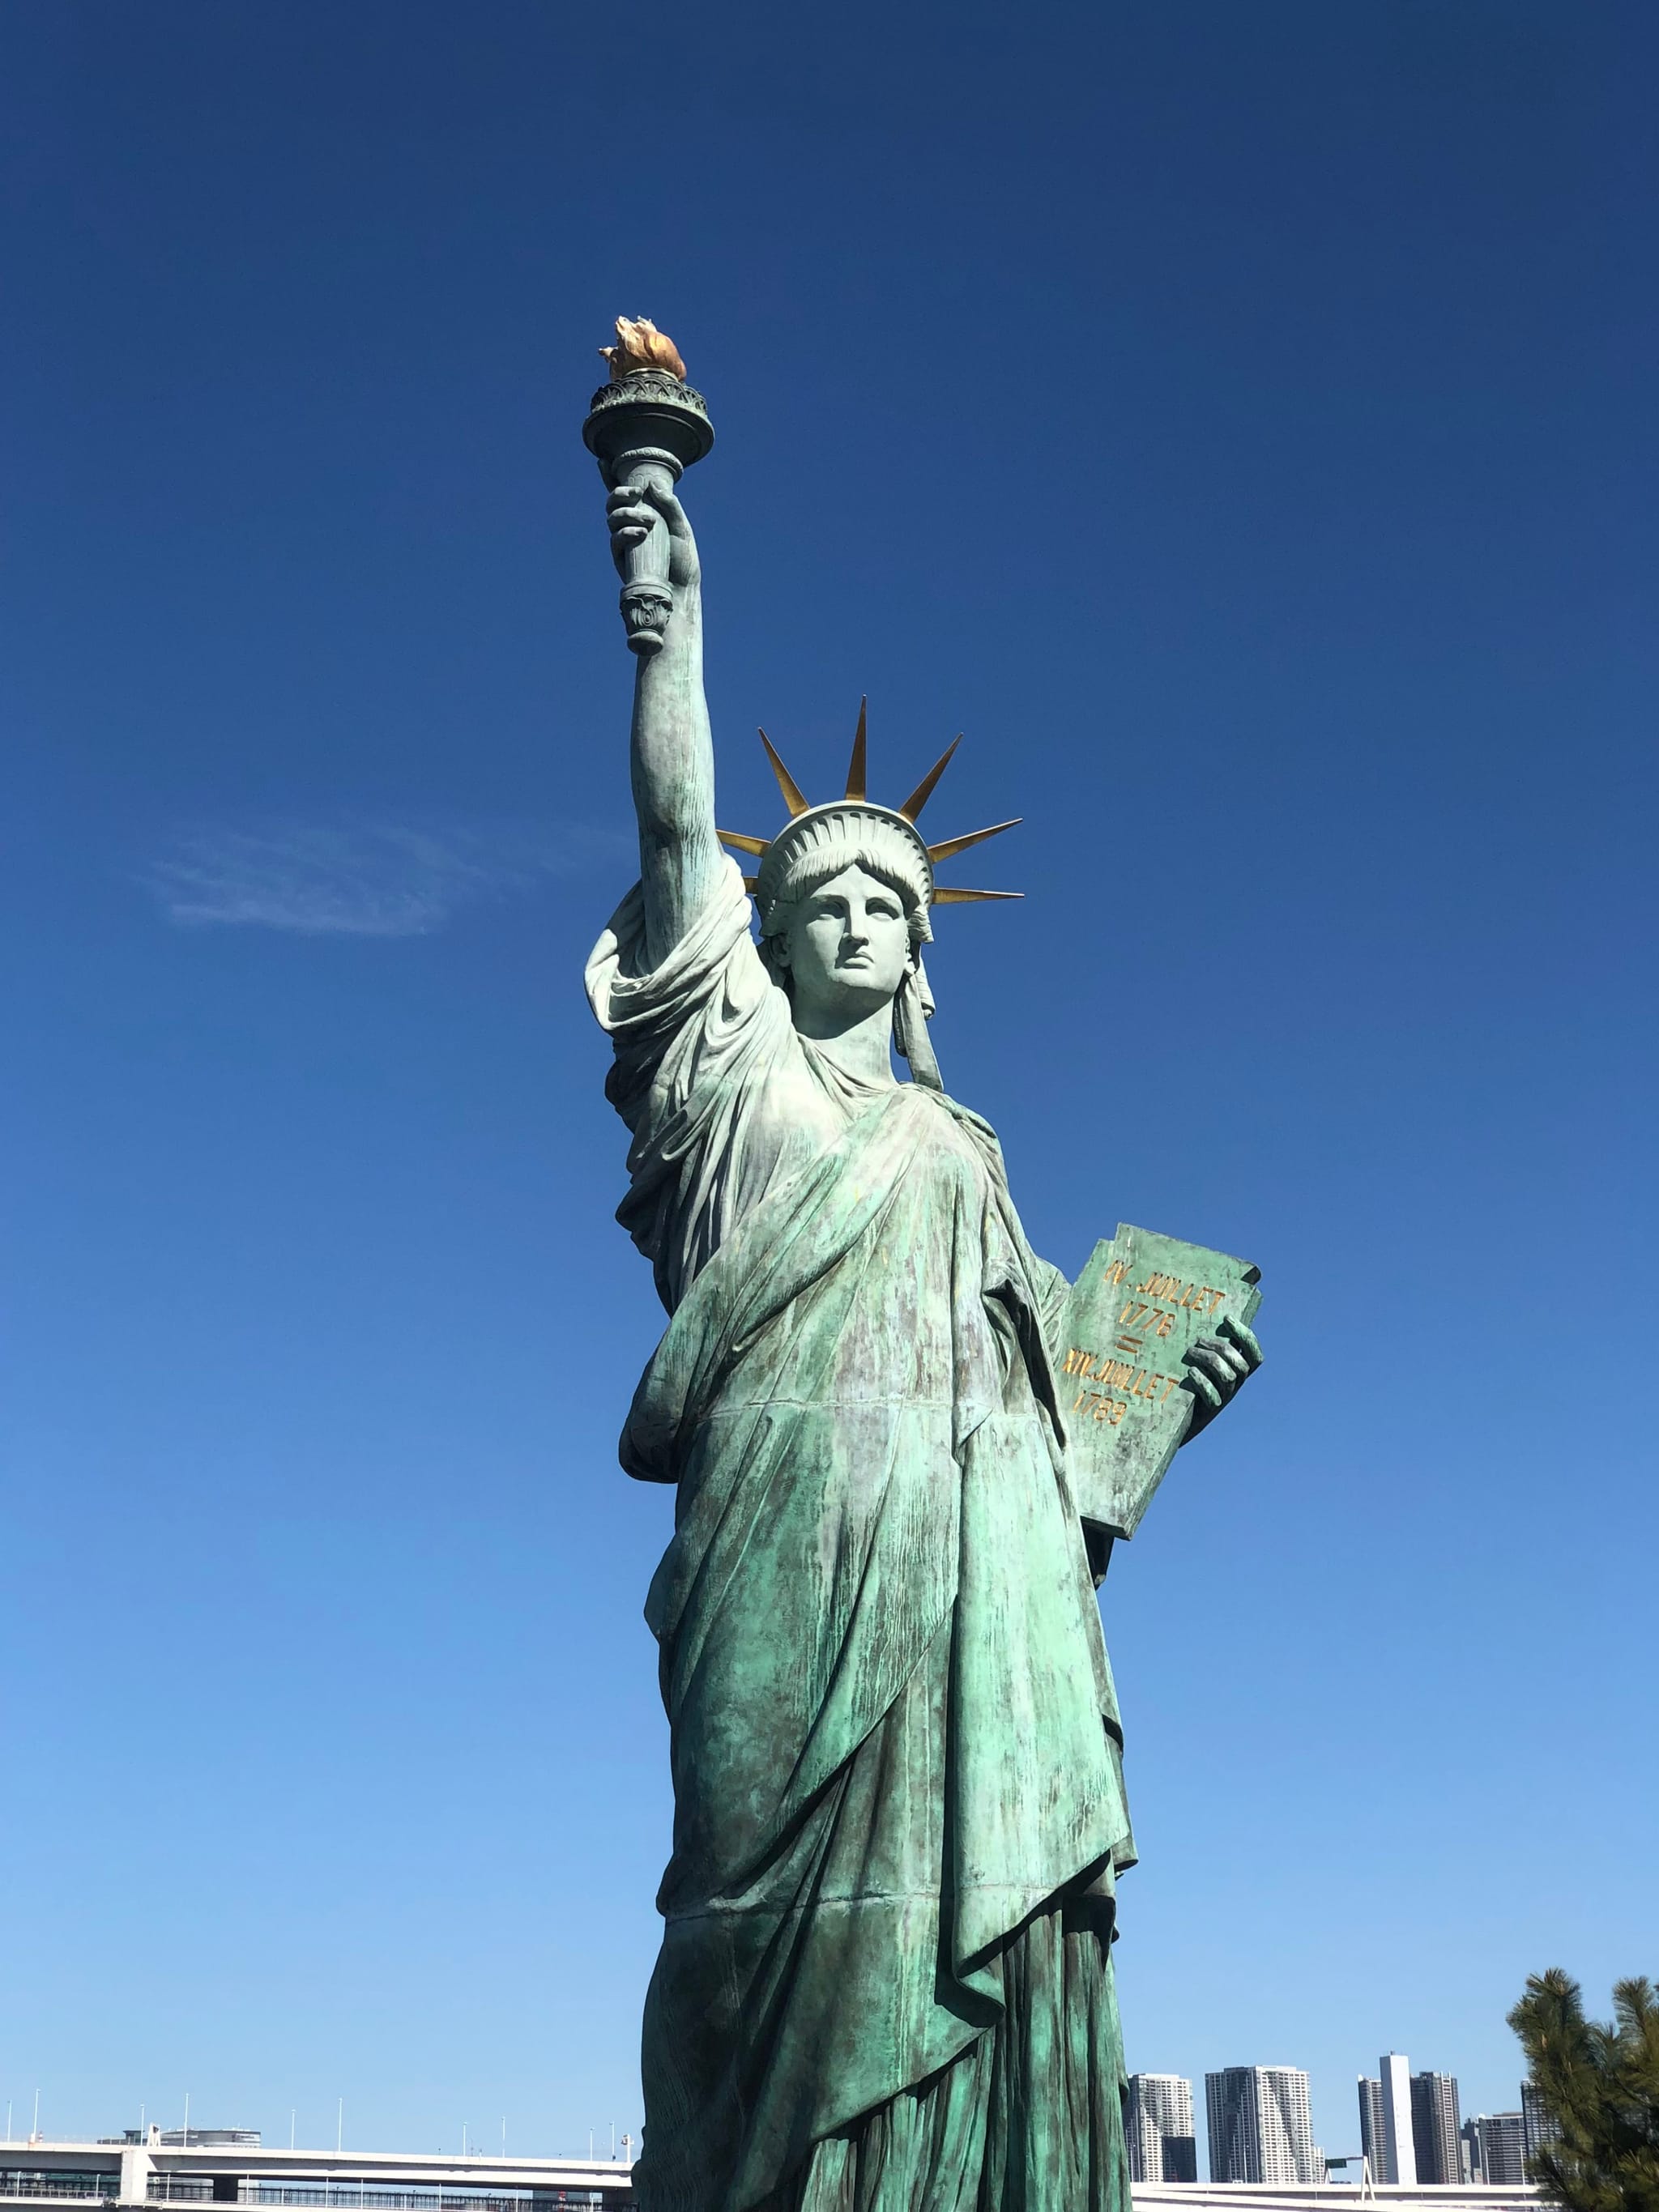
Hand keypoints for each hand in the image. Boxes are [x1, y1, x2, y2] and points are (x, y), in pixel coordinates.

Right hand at [605, 478, 700, 591]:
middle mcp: (631, 525)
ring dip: (628, 513)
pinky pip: (615, 539)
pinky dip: (626, 533)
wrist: (681, 590)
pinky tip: (641, 534)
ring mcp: (624, 541)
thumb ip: (670, 505)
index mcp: (645, 514)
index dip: (610, 477)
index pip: (625, 493)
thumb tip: (652, 484)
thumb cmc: (683, 560)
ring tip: (649, 522)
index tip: (604, 462)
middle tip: (637, 493)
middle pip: (613, 502)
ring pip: (612, 518)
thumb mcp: (682, 529)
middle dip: (620, 493)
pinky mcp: (621, 558)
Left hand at [1181, 1314, 1261, 1437]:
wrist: (1176, 1415)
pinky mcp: (1209, 1410)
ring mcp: (1224, 1398)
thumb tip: (1199, 1316)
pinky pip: (1214, 1397)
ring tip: (1190, 1352)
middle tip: (1199, 1340)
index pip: (1254, 1355)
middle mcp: (1235, 1384)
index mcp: (1238, 1370)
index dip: (1246, 1336)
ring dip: (1209, 1360)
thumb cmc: (1186, 1379)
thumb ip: (1206, 1344)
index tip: (1227, 1318)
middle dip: (1222, 1348)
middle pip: (1241, 1364)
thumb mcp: (1200, 1360)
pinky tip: (1190, 1372)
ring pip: (1228, 1377)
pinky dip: (1203, 1382)